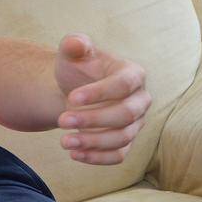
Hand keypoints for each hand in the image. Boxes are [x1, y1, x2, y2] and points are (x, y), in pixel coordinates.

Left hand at [54, 34, 149, 164]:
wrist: (75, 92)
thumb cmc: (78, 69)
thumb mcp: (73, 54)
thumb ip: (75, 45)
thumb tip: (76, 43)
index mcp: (133, 74)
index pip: (123, 85)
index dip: (99, 92)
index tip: (70, 98)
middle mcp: (140, 100)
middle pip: (126, 115)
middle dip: (93, 120)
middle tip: (61, 120)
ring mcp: (135, 123)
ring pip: (122, 137)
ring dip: (93, 142)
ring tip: (64, 141)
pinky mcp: (125, 142)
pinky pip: (118, 155)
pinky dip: (98, 158)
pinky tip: (74, 154)